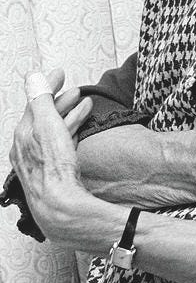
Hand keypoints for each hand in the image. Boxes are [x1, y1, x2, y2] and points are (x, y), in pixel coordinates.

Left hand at [10, 69, 93, 241]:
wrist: (61, 207)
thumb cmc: (54, 169)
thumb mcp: (47, 124)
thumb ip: (41, 99)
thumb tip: (34, 77)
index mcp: (23, 135)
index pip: (35, 103)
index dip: (48, 86)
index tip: (60, 74)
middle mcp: (27, 149)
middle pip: (44, 117)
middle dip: (60, 101)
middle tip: (75, 90)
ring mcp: (40, 162)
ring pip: (54, 131)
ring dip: (69, 115)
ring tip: (85, 105)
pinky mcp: (53, 174)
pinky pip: (61, 145)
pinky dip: (71, 131)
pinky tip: (80, 130)